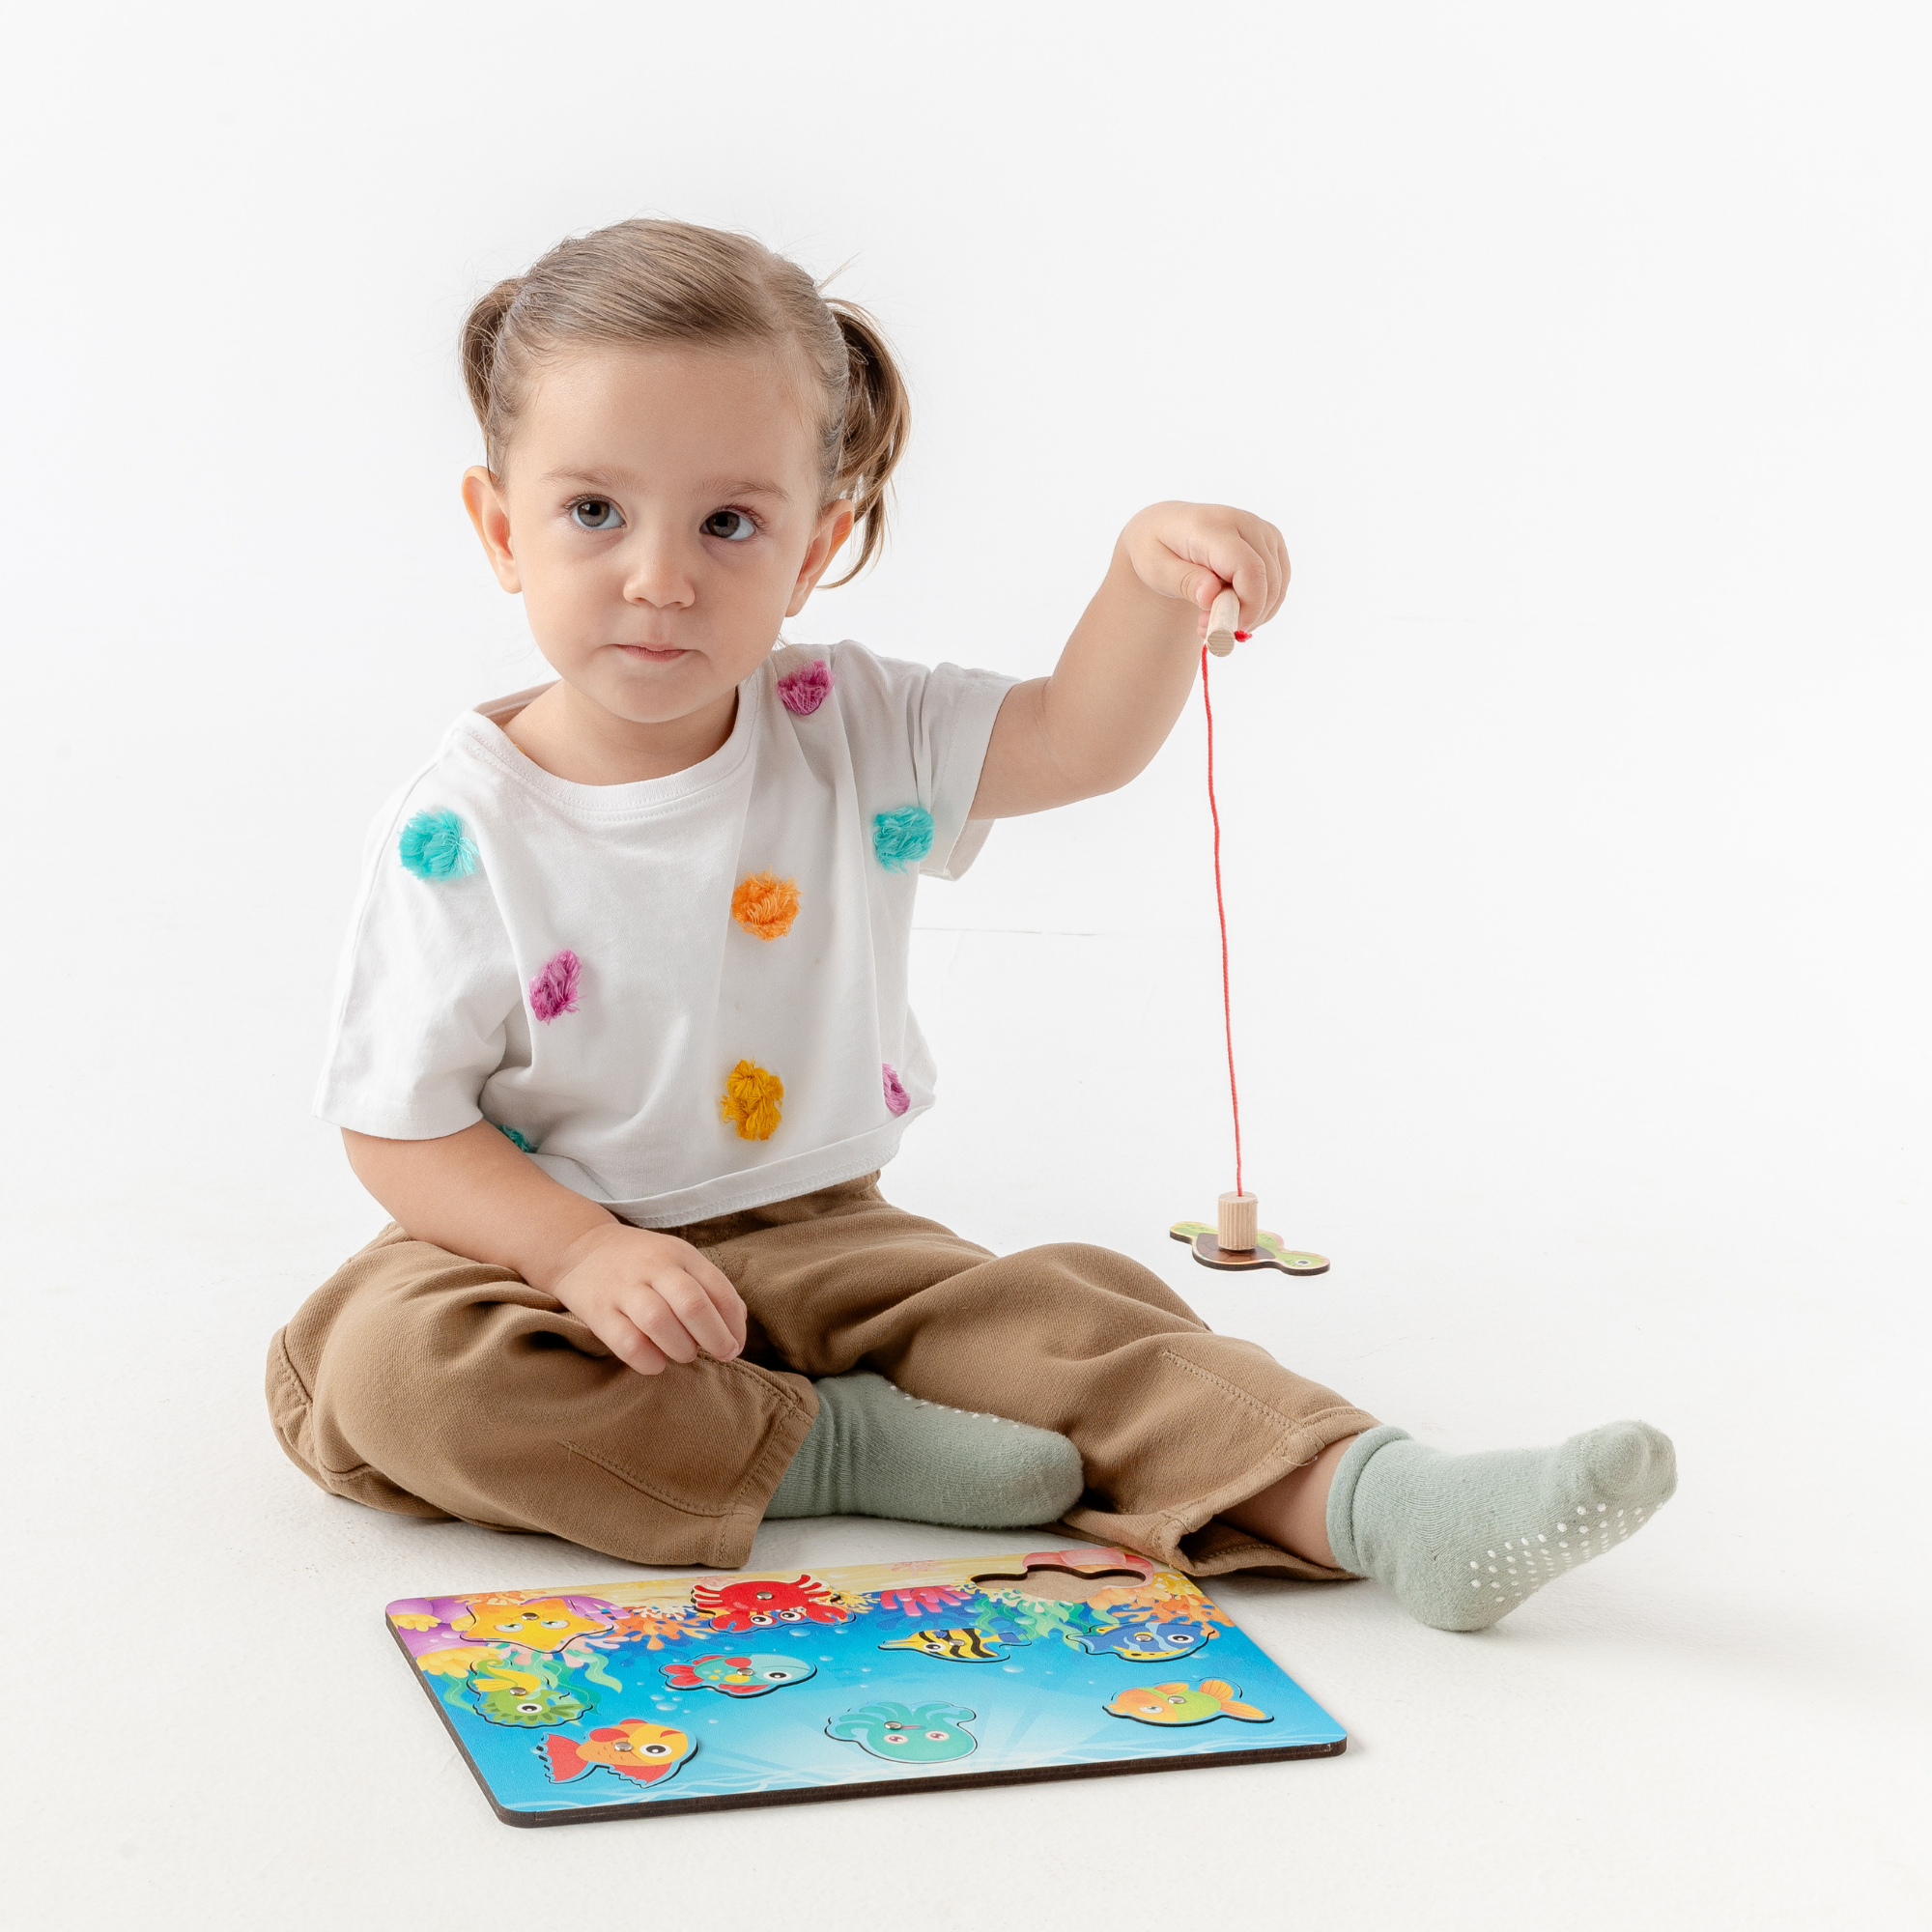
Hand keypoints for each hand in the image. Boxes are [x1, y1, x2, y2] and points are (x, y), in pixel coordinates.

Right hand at [548, 1222, 748, 1374]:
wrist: (580, 1248)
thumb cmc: (642, 1262)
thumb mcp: (678, 1260)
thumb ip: (708, 1288)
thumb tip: (737, 1327)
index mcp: (680, 1254)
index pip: (719, 1288)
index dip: (734, 1323)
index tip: (736, 1345)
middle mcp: (653, 1267)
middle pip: (692, 1304)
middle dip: (715, 1337)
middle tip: (721, 1355)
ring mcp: (623, 1288)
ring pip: (658, 1322)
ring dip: (681, 1348)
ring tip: (684, 1354)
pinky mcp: (597, 1310)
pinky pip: (626, 1342)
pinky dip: (647, 1360)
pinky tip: (656, 1363)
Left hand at [1119, 501, 1290, 639]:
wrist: (1163, 529)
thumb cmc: (1155, 550)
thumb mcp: (1155, 569)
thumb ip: (1184, 581)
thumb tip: (1210, 595)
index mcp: (1213, 526)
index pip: (1248, 568)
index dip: (1246, 607)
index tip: (1220, 632)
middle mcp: (1244, 522)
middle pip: (1267, 581)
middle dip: (1244, 616)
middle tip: (1208, 630)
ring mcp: (1262, 531)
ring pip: (1277, 587)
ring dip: (1252, 614)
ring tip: (1213, 617)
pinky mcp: (1271, 542)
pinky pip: (1279, 585)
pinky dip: (1260, 605)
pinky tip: (1231, 607)